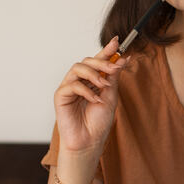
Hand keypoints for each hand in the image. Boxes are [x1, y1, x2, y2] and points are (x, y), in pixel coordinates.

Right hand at [52, 37, 127, 155]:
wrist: (89, 141)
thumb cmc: (98, 121)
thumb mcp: (111, 96)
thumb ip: (113, 77)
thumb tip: (122, 58)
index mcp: (92, 80)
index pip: (98, 61)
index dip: (107, 50)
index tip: (117, 41)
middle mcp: (79, 81)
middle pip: (87, 61)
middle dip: (102, 61)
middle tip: (115, 67)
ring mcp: (69, 87)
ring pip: (78, 68)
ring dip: (94, 73)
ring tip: (104, 85)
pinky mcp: (60, 96)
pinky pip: (72, 85)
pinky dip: (86, 90)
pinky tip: (95, 100)